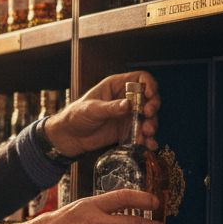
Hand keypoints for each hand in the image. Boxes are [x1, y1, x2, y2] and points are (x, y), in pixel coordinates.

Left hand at [42, 71, 160, 155]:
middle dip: (152, 107)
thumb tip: (128, 105)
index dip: (148, 84)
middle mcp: (125, 99)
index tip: (149, 95)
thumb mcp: (92, 109)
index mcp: (116, 86)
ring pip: (148, 117)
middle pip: (149, 98)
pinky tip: (149, 145)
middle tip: (147, 115)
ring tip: (146, 133)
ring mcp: (128, 115)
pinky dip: (147, 139)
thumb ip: (110, 108)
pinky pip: (142, 133)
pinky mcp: (127, 130)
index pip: (140, 78)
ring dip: (151, 125)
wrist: (70, 137)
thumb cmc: (76, 116)